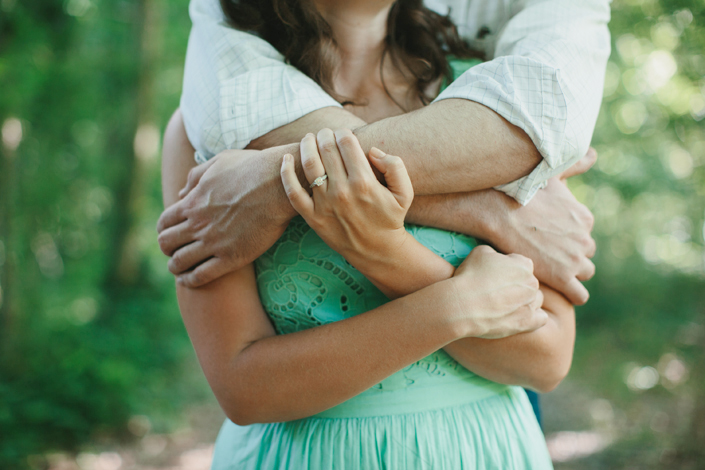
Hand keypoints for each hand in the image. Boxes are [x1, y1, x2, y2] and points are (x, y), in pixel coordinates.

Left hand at [156, 145, 295, 286]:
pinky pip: (201, 276)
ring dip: (176, 267)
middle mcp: (198, 224)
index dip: (164, 231)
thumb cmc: (253, 169)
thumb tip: (181, 193)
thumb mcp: (219, 162)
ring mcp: (213, 242)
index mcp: (193, 202)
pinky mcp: (231, 257)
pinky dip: (190, 281)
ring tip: (181, 270)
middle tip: (176, 252)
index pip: (164, 222)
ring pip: (179, 262)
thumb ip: (195, 176)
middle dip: (167, 249)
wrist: (280, 185)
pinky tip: (191, 280)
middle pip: (166, 243)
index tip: (172, 235)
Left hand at [280, 129, 412, 266]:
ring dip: (307, 145)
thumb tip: (372, 150)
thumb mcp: (405, 192)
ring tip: (309, 138)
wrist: (377, 251)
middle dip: (325, 135)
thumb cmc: (390, 218)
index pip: (346, 143)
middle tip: (325, 133)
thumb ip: (395, 166)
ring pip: (309, 164)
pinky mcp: (312, 217)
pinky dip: (286, 172)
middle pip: (326, 149)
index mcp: (364, 182)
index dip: (343, 132)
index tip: (343, 133)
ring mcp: (325, 205)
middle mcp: (342, 191)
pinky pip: (292, 192)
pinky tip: (286, 158)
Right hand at [450, 245, 546, 338]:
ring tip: (506, 305)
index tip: (496, 276)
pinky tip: (520, 316)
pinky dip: (533, 317)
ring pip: (535, 300)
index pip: (522, 264)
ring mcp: (531, 303)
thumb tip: (497, 258)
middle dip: (516, 285)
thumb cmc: (470, 277)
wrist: (463, 305)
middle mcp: (532, 283)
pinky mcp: (527, 322)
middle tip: (497, 291)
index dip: (508, 269)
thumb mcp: (480, 252)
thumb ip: (495, 253)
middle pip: (528, 283)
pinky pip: (541, 318)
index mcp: (524, 264)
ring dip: (525, 301)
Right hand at [486, 149, 596, 304]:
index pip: (585, 233)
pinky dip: (570, 295)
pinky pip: (579, 295)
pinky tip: (555, 288)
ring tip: (549, 271)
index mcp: (585, 217)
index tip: (550, 238)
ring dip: (571, 274)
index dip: (568, 237)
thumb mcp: (552, 173)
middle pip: (585, 254)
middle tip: (547, 255)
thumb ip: (575, 165)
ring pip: (585, 273)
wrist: (497, 212)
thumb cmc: (520, 191)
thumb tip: (593, 153)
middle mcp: (585, 239)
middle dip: (571, 255)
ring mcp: (575, 260)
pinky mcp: (562, 277)